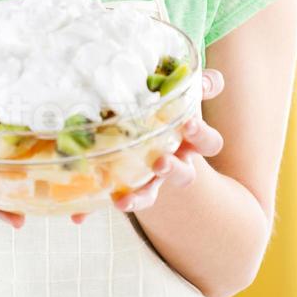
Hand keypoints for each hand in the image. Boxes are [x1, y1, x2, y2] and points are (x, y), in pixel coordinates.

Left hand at [70, 68, 225, 221]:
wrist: (147, 134)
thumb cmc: (167, 108)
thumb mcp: (181, 93)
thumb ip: (197, 85)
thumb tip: (213, 81)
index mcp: (191, 140)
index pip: (208, 142)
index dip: (201, 135)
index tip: (188, 124)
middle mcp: (175, 163)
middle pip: (185, 175)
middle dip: (173, 171)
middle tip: (160, 162)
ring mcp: (150, 179)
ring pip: (150, 194)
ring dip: (141, 198)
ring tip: (124, 202)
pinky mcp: (126, 187)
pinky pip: (116, 198)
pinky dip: (98, 207)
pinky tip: (82, 215)